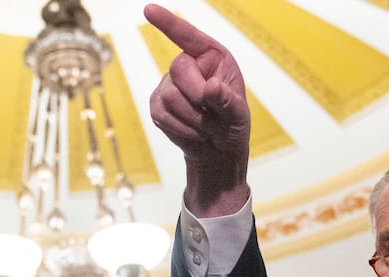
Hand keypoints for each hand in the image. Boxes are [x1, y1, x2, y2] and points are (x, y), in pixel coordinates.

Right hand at [145, 4, 250, 216]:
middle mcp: (189, 65)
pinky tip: (192, 131)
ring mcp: (168, 84)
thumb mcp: (239, 115)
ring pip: (171, 96)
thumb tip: (211, 87)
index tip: (149, 10)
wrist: (217, 151)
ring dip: (192, 119)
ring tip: (205, 126)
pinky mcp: (157, 105)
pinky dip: (181, 128)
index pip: (188, 36)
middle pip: (179, 69)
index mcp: (212, 57)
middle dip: (197, 96)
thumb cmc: (231, 126)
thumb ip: (228, 101)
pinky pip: (162, 114)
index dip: (168, 23)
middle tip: (212, 115)